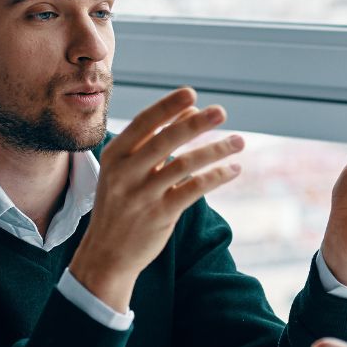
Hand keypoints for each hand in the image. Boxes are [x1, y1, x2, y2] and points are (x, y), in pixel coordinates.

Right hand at [69, 88, 243, 312]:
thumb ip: (155, 140)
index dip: (167, 107)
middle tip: (222, 111)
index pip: (143, 123)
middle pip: (165, 141)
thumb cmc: (122, 204)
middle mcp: (126, 173)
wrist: (107, 254)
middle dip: (195, 124)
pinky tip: (233, 169)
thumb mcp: (128, 170)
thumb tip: (192, 110)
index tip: (191, 93)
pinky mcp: (160, 215)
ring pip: (184, 165)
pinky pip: (193, 190)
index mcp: (115, 156)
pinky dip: (216, 177)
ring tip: (239, 141)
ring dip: (215, 151)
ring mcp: (143, 195)